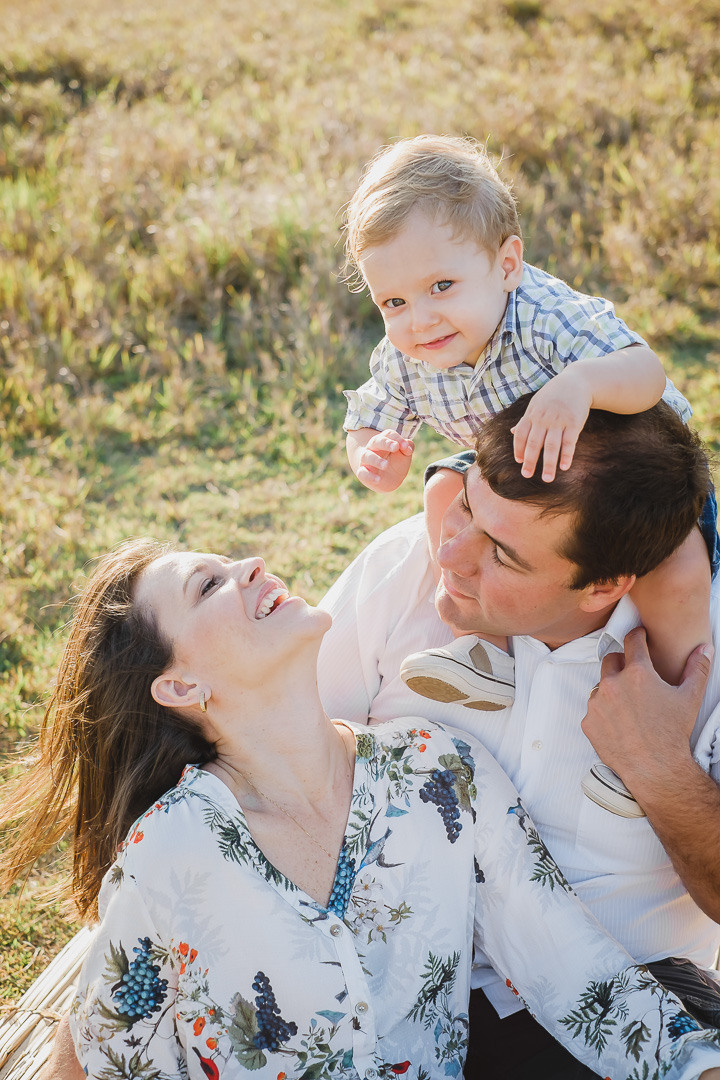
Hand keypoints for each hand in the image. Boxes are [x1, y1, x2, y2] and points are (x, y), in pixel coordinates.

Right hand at [355, 430, 413, 492]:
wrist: (388, 479)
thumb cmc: (396, 462)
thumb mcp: (405, 454)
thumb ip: (408, 447)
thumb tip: (407, 446)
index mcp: (384, 440)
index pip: (388, 434)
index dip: (397, 438)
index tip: (405, 446)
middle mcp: (373, 448)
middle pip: (376, 441)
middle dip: (386, 443)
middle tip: (395, 447)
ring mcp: (366, 460)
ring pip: (366, 456)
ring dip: (376, 460)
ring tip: (386, 465)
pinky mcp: (363, 472)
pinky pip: (362, 472)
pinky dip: (369, 476)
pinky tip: (378, 479)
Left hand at [511, 369, 592, 481]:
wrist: (576, 381)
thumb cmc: (553, 395)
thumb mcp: (535, 403)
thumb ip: (525, 419)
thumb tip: (511, 431)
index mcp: (532, 414)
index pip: (521, 435)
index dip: (519, 449)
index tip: (519, 462)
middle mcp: (543, 419)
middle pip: (534, 443)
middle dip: (530, 461)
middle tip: (527, 476)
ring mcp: (559, 421)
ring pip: (551, 446)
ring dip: (548, 464)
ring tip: (547, 479)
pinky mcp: (574, 422)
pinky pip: (569, 442)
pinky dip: (566, 455)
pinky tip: (564, 466)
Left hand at [581, 627, 712, 796]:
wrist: (655, 768)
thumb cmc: (673, 733)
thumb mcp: (689, 698)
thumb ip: (697, 668)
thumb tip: (705, 648)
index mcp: (638, 673)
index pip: (632, 641)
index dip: (637, 636)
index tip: (638, 637)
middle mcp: (613, 684)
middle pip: (611, 660)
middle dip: (622, 664)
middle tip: (634, 677)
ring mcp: (597, 703)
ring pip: (601, 685)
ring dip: (612, 690)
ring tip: (629, 706)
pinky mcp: (588, 721)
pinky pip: (594, 709)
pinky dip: (604, 712)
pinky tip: (619, 723)